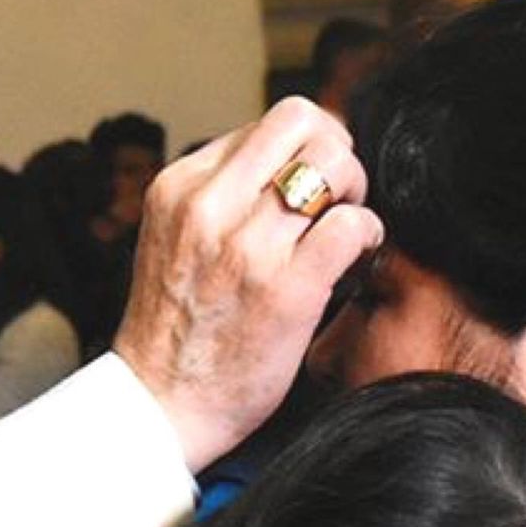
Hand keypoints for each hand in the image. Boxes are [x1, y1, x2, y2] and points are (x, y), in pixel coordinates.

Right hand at [114, 97, 381, 472]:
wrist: (159, 406)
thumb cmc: (174, 331)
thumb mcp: (173, 240)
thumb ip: (216, 198)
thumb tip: (281, 166)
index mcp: (178, 188)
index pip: (266, 123)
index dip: (301, 149)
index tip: (307, 186)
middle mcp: (209, 207)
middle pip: (302, 121)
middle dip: (334, 151)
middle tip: (334, 196)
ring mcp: (247, 246)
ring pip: (334, 164)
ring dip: (352, 192)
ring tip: (340, 229)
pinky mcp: (286, 289)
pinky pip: (353, 224)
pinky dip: (367, 234)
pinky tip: (352, 260)